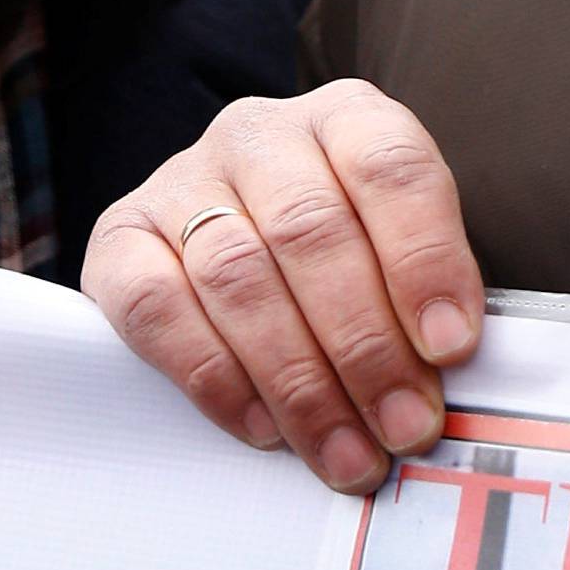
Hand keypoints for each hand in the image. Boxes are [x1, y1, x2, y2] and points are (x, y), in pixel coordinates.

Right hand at [82, 83, 482, 491]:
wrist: (238, 247)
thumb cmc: (348, 258)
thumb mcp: (399, 252)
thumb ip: (426, 299)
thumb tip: (448, 374)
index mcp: (347, 118)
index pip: (389, 167)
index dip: (424, 259)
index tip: (451, 347)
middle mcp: (260, 136)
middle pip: (311, 231)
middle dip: (365, 345)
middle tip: (404, 425)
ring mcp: (181, 181)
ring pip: (236, 274)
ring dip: (298, 380)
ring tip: (345, 451)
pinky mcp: (119, 239)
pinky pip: (156, 308)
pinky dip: (214, 377)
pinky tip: (263, 428)